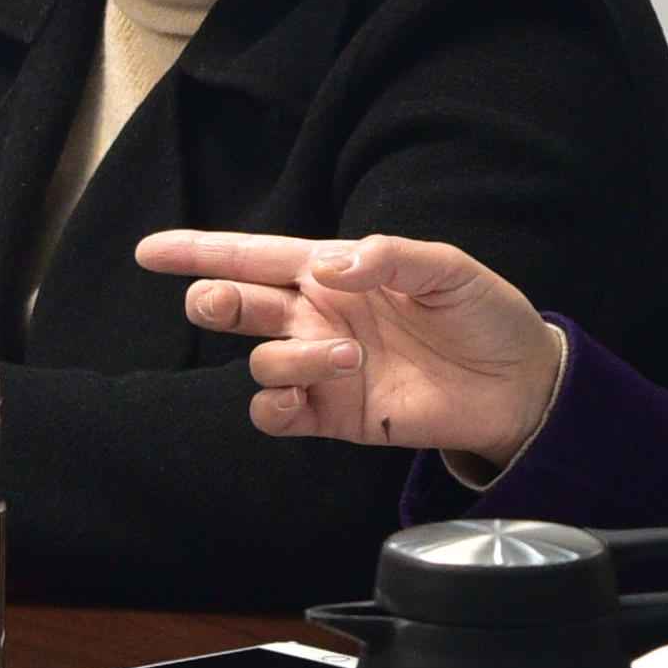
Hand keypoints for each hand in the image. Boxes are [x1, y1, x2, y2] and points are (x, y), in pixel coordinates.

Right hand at [146, 229, 568, 465]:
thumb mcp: (448, 269)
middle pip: (238, 304)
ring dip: (288, 358)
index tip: (149, 252)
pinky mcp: (334, 415)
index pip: (255, 256)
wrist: (518, 382)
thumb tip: (330, 265)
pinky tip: (303, 396)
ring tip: (347, 356)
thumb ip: (391, 257)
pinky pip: (276, 414)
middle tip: (222, 301)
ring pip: (260, 361)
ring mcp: (322, 367)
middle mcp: (318, 316)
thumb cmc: (484, 315)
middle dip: (215, 300)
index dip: (200, 252)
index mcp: (336, 271)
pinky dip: (276, 405)